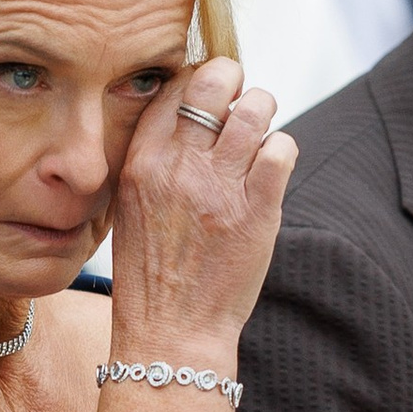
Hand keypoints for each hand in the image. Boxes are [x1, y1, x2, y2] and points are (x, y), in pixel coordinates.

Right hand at [107, 57, 297, 358]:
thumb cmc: (152, 274)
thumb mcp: (131, 208)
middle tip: (238, 105)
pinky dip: (281, 150)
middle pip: (215, 80)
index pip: (174, 87)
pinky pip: (282, 148)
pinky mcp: (256, 209)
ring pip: (255, 108)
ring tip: (257, 138)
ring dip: (262, 113)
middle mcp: (178, 166)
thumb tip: (187, 118)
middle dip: (233, 80)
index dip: (197, 82)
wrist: (171, 331)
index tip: (207, 100)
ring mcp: (219, 186)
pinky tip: (270, 169)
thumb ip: (154, 161)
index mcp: (141, 162)